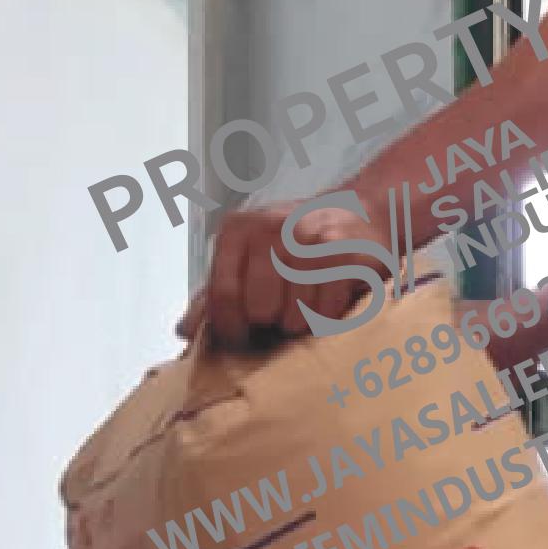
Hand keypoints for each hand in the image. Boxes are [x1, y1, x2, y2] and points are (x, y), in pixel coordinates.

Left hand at [184, 193, 367, 349]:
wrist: (362, 211)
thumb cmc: (297, 241)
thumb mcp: (249, 255)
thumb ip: (215, 291)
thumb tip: (185, 330)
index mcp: (240, 228)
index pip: (223, 294)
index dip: (228, 326)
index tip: (239, 337)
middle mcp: (273, 227)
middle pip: (259, 309)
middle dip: (270, 321)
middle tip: (282, 310)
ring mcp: (312, 239)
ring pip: (294, 316)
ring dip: (300, 321)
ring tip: (306, 302)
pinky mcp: (346, 255)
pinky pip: (326, 313)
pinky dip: (327, 317)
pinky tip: (329, 297)